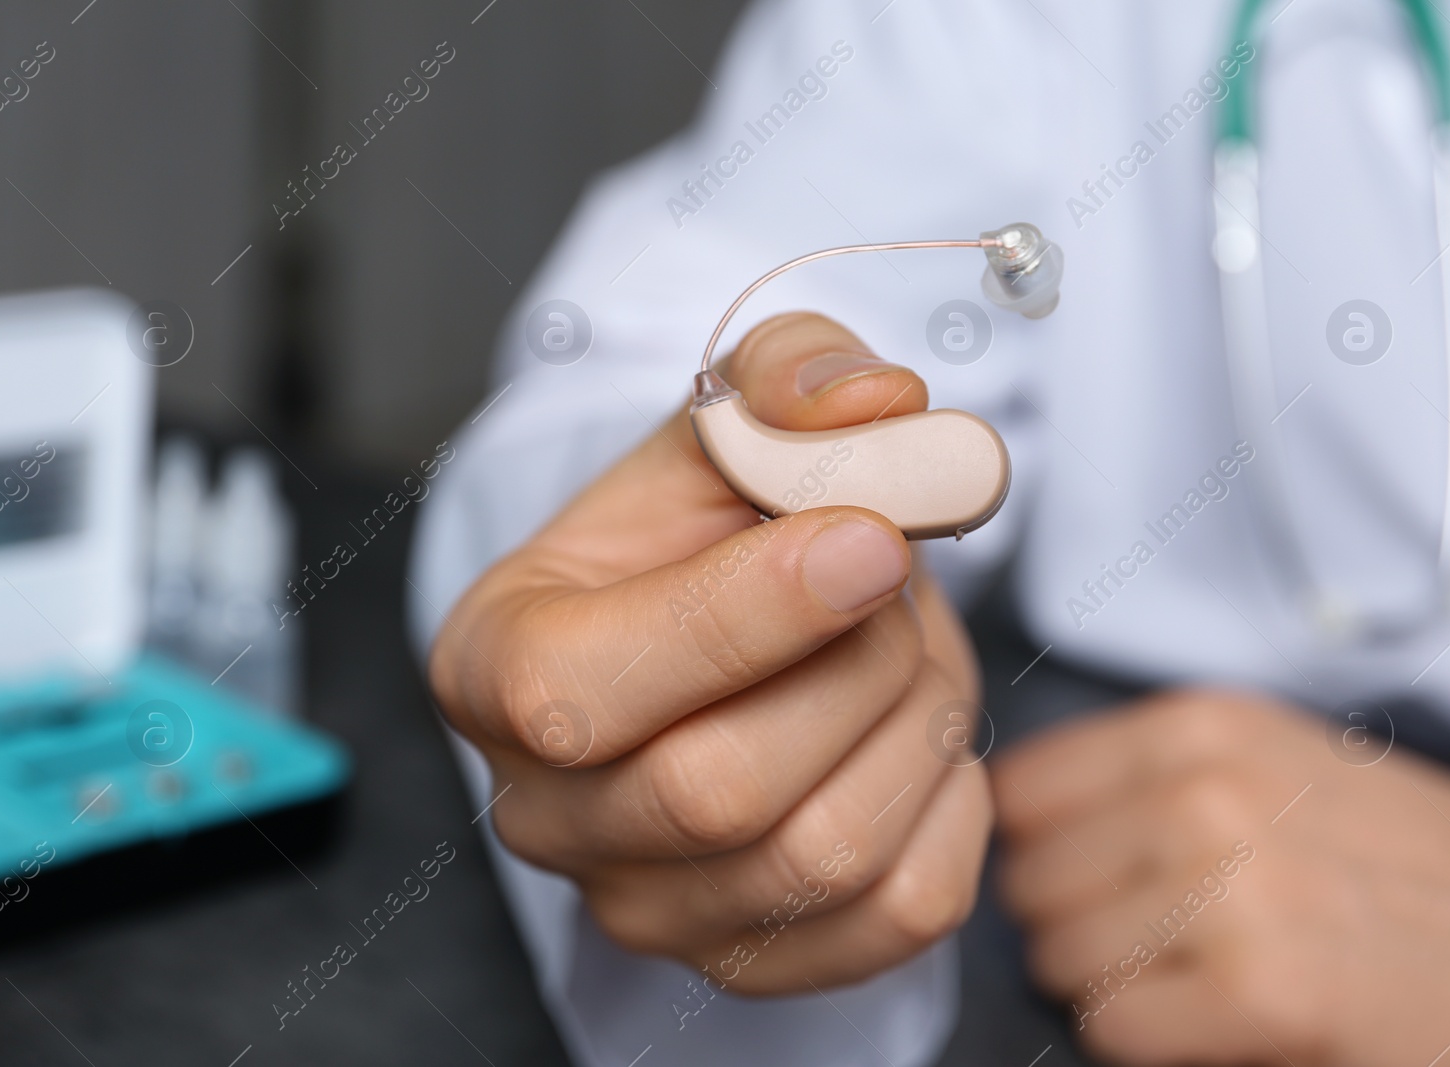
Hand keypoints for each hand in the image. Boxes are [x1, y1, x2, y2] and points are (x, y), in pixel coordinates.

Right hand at [429, 313, 991, 995]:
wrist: (718, 620)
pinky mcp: (755, 958)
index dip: (747, 617)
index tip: (872, 535)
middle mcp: (547, 816)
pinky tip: (918, 729)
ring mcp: (647, 907)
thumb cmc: (703, 523)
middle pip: (720, 794)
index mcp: (497, 669)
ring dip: (918, 722)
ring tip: (905, 644)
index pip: (585, 696)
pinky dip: (953, 803)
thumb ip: (786, 377)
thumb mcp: (726, 415)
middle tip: (895, 576)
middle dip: (857, 665)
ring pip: (826, 857)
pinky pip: (905, 911)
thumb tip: (879, 407)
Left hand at [992, 689, 1449, 1065]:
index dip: (1043, 848)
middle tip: (1148, 942)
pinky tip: (1212, 1022)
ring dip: (1105, 986)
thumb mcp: (1279, 764)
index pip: (1021, 790)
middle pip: (1030, 880)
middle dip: (1069, 923)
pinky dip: (1143, 1040)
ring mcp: (1233, 889)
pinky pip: (1112, 1026)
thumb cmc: (1399, 868)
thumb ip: (1158, 771)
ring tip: (1186, 980)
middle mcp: (1206, 793)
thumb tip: (1016, 806)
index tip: (1085, 878)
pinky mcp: (1260, 990)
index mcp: (1203, 727)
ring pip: (1059, 958)